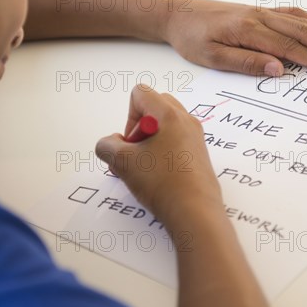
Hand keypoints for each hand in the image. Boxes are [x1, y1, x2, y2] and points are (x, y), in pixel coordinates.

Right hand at [95, 85, 220, 222]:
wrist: (195, 212)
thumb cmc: (163, 183)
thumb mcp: (123, 163)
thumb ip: (107, 146)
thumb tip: (111, 144)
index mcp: (169, 115)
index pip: (140, 94)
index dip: (127, 117)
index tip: (131, 143)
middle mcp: (186, 120)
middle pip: (154, 106)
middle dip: (138, 127)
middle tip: (135, 154)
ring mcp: (195, 137)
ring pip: (165, 125)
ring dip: (149, 141)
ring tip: (144, 169)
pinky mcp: (199, 154)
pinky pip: (176, 141)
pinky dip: (162, 152)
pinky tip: (158, 177)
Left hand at [163, 0, 306, 76]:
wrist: (177, 13)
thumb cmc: (191, 38)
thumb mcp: (212, 57)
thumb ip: (246, 62)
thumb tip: (278, 69)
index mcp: (248, 30)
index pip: (287, 47)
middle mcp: (258, 17)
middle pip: (300, 32)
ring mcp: (259, 11)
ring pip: (299, 21)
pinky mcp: (257, 10)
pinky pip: (289, 13)